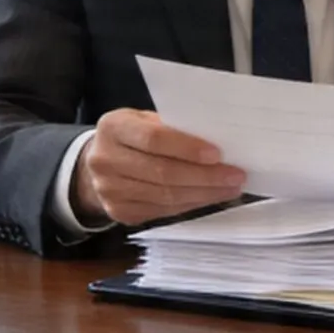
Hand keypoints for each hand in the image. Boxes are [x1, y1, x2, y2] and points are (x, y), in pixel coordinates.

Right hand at [71, 108, 246, 225]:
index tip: (218, 154)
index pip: (153, 139)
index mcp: (113, 128)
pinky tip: (209, 197)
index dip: (187, 148)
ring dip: (204, 194)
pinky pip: (163, 211)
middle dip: (205, 176)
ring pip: (165, 196)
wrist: (97, 162)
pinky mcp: (119, 213)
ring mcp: (110, 191)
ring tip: (230, 188)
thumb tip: (218, 140)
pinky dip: (191, 204)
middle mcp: (106, 160)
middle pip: (162, 172)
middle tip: (235, 175)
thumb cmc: (132, 135)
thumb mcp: (144, 119)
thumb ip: (172, 127)